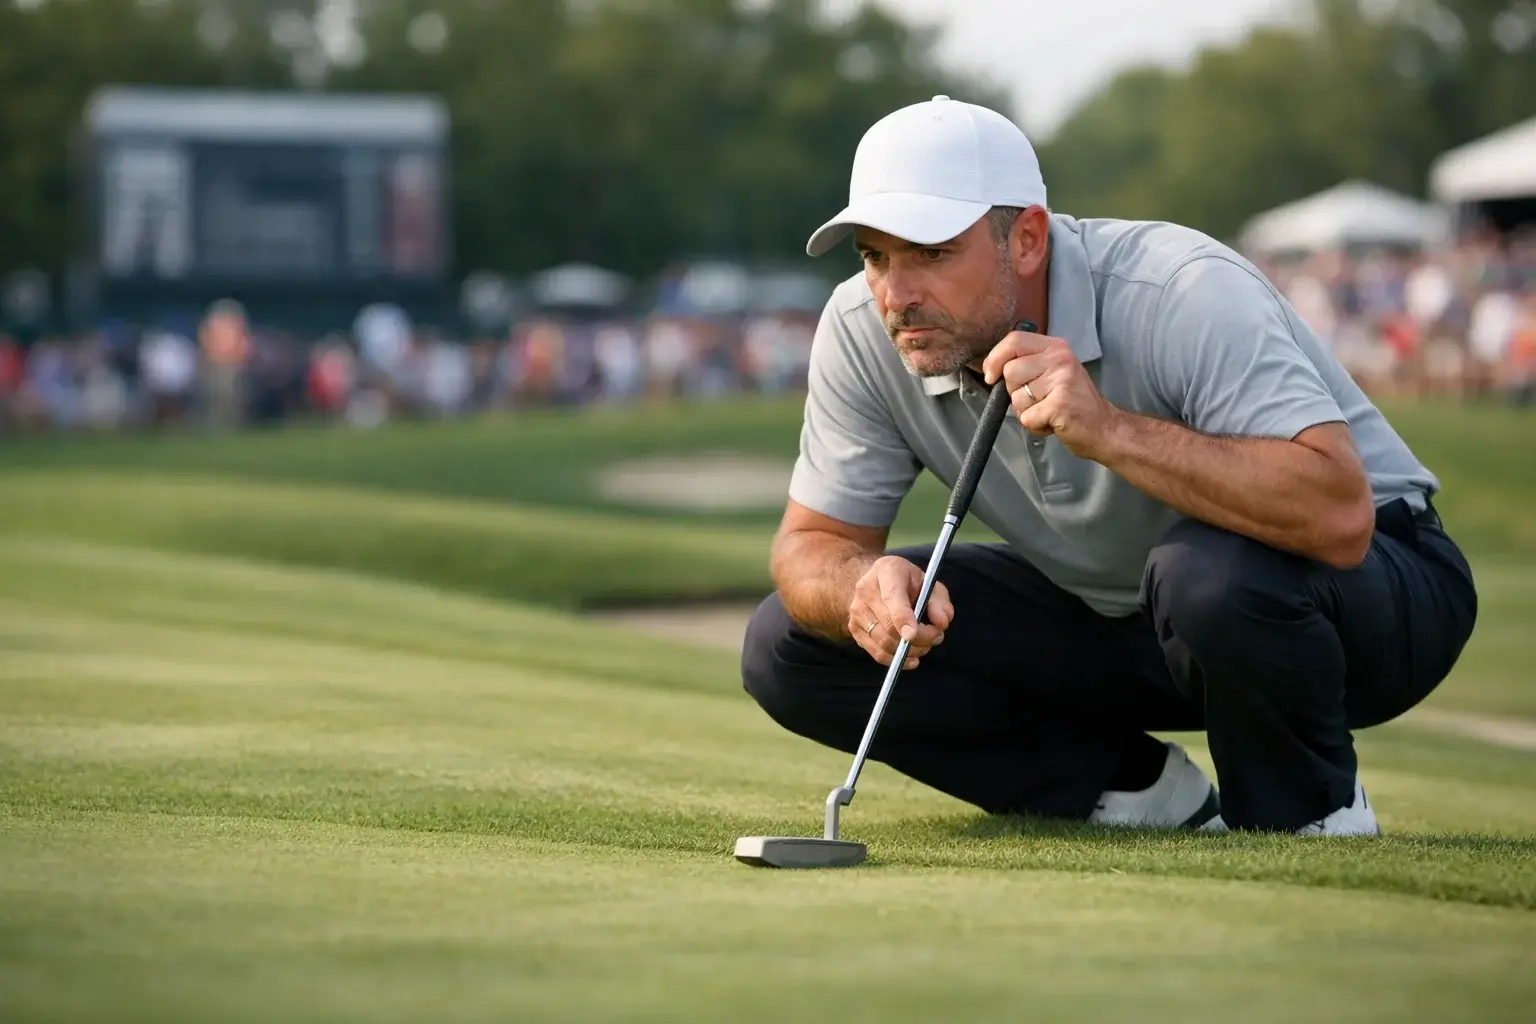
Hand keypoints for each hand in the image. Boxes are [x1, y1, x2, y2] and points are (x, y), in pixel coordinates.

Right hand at [847, 555, 952, 669]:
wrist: (876, 580)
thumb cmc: (907, 581)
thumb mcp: (929, 583)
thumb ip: (939, 601)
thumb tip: (942, 623)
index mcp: (887, 571)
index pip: (892, 598)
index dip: (902, 618)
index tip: (913, 635)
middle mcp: (866, 590)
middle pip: (890, 625)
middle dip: (919, 638)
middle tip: (936, 637)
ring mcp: (857, 610)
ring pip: (884, 642)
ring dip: (910, 651)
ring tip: (925, 645)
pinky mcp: (854, 628)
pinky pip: (876, 652)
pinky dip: (895, 660)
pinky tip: (911, 659)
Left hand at [981, 328, 1121, 460]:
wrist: (1104, 428)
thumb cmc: (1074, 403)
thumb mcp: (1052, 372)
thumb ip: (1027, 364)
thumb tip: (991, 369)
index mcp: (1055, 347)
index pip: (1014, 340)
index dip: (995, 358)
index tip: (990, 376)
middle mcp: (1060, 358)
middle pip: (1010, 371)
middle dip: (1015, 392)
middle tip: (1039, 400)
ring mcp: (1062, 380)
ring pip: (1016, 398)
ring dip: (1027, 412)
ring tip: (1048, 412)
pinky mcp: (1060, 403)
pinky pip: (1027, 417)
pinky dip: (1035, 426)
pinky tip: (1053, 423)